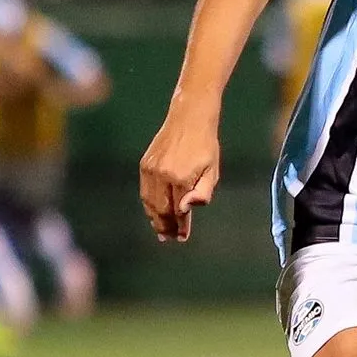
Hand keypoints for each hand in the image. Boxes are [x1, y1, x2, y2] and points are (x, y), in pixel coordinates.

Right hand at [139, 107, 221, 242]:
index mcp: (180, 178)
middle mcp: (162, 175)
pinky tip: (154, 211)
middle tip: (170, 238)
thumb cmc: (206, 145)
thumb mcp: (213, 170)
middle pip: (160, 210)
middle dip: (165, 226)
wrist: (189, 118)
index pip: (178, 210)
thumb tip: (185, 210)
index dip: (180, 226)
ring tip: (161, 230)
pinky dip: (148, 204)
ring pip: (149, 202)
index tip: (182, 237)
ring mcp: (150, 170)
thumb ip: (202, 193)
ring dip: (154, 218)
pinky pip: (144, 191)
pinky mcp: (144, 164)